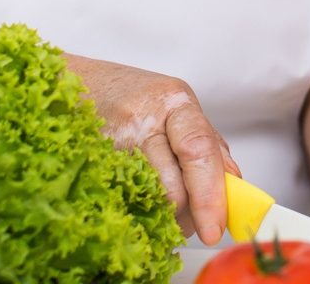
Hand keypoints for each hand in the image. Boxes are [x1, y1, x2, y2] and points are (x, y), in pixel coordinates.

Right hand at [65, 53, 239, 244]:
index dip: (209, 196)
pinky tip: (139, 204)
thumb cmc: (132, 97)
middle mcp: (142, 117)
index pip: (199, 151)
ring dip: (163, 218)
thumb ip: (208, 144)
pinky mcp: (89, 158)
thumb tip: (234, 184)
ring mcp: (111, 138)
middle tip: (195, 225)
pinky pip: (121, 198)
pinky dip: (136, 210)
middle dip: (188, 215)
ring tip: (167, 214)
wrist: (76, 82)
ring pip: (146, 198)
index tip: (215, 228)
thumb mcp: (176, 107)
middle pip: (172, 184)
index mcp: (175, 102)